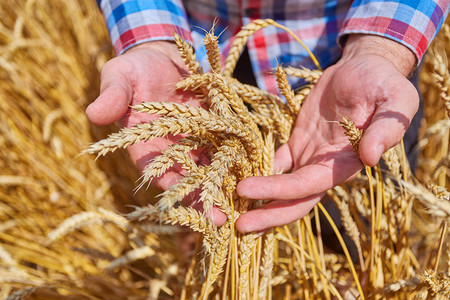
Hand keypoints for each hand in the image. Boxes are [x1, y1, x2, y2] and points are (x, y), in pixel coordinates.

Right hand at [86, 41, 226, 224]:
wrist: (161, 58)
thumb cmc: (134, 69)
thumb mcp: (120, 77)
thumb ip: (112, 96)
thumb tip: (92, 113)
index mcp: (147, 146)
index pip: (158, 174)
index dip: (172, 189)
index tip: (187, 205)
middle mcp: (173, 150)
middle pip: (190, 179)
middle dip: (205, 198)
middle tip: (222, 219)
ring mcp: (197, 140)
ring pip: (213, 167)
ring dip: (227, 184)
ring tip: (244, 201)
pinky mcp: (216, 128)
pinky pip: (230, 144)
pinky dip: (241, 156)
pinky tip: (256, 169)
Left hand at [235, 34, 418, 232]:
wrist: (363, 68)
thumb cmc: (382, 82)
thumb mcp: (395, 100)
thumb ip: (385, 129)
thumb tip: (369, 157)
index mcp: (345, 164)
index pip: (308, 186)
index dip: (279, 192)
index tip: (246, 190)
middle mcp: (324, 168)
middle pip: (293, 200)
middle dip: (266, 215)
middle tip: (236, 226)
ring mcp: (308, 158)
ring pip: (281, 188)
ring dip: (258, 201)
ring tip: (228, 210)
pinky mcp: (296, 144)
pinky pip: (274, 163)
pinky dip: (255, 171)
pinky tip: (234, 177)